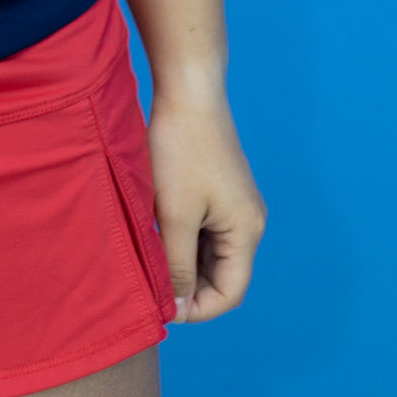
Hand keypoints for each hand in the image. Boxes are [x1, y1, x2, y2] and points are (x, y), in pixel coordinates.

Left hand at [146, 90, 266, 322]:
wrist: (187, 89)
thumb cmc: (180, 150)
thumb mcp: (174, 214)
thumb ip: (177, 263)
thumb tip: (179, 305)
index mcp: (246, 231)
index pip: (230, 293)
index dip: (197, 308)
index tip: (161, 307)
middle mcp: (248, 220)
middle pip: (222, 274)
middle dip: (188, 285)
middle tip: (150, 283)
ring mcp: (234, 203)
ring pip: (209, 251)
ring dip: (182, 260)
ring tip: (148, 255)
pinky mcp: (218, 187)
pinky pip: (204, 227)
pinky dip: (182, 237)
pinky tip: (153, 230)